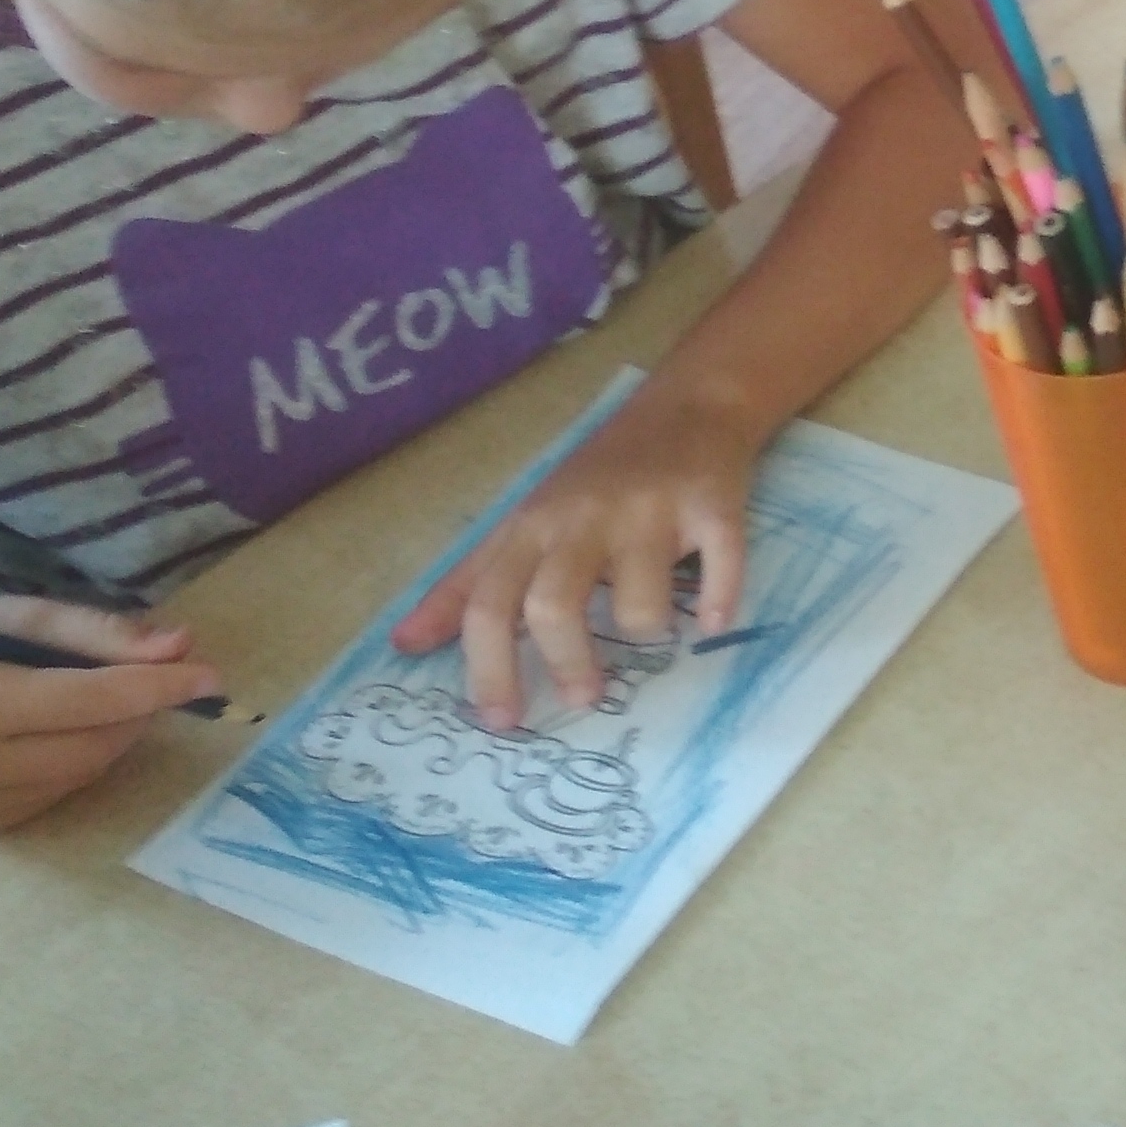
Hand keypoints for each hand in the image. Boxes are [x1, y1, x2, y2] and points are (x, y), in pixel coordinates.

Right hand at [0, 594, 220, 830]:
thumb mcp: (20, 615)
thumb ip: (102, 635)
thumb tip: (183, 645)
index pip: (97, 701)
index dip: (164, 688)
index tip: (214, 676)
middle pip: (97, 746)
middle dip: (142, 712)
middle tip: (162, 677)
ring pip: (82, 776)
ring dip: (115, 737)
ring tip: (106, 698)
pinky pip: (55, 796)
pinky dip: (80, 763)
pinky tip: (66, 731)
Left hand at [392, 386, 756, 728]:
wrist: (688, 406)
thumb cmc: (597, 479)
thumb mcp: (524, 523)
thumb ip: (468, 585)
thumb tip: (404, 645)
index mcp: (534, 527)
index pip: (490, 605)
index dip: (488, 669)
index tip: (501, 720)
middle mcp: (586, 518)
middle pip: (555, 605)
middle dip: (568, 663)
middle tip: (583, 698)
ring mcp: (651, 512)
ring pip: (641, 601)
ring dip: (650, 628)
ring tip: (655, 623)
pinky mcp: (712, 505)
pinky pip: (721, 568)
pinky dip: (720, 604)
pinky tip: (714, 620)